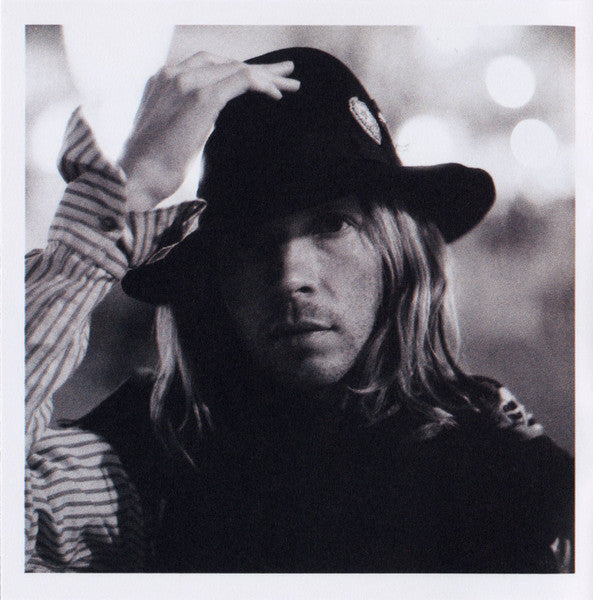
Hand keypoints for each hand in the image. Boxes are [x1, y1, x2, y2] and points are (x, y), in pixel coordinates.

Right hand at [118, 52, 299, 210]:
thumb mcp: (169, 133)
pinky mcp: (202, 99)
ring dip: (266, 76)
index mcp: (165, 80)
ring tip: (290, 85)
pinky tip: (276, 94)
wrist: (137, 177)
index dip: (238, 71)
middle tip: (285, 76)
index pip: (208, 65)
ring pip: (236, 68)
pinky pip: (240, 80)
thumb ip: (186, 119)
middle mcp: (173, 74)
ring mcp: (187, 83)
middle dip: (259, 69)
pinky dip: (261, 85)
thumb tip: (206, 123)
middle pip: (225, 62)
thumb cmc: (152, 165)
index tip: (261, 83)